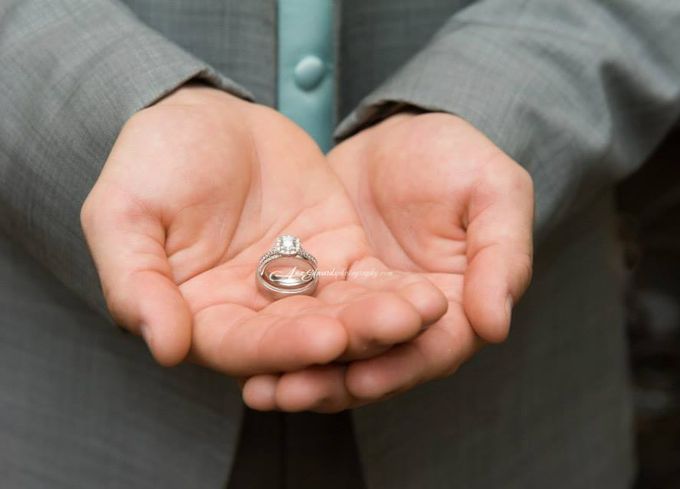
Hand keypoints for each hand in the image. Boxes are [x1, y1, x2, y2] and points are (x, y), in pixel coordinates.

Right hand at [80, 87, 446, 382]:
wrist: (205, 116)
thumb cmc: (153, 162)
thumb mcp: (124, 213)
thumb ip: (137, 281)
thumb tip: (163, 346)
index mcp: (200, 316)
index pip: (243, 347)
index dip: (283, 349)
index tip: (325, 341)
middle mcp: (255, 313)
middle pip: (305, 338)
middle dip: (352, 336)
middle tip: (397, 328)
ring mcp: (299, 287)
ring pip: (345, 314)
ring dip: (384, 318)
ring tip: (424, 312)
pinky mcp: (336, 256)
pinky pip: (368, 280)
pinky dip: (395, 289)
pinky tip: (427, 294)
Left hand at [242, 112, 533, 410]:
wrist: (399, 131)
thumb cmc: (458, 157)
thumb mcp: (495, 192)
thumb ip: (502, 256)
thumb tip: (496, 327)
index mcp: (461, 304)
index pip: (435, 350)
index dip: (399, 368)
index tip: (361, 381)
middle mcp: (412, 320)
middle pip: (378, 365)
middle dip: (334, 383)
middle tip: (290, 394)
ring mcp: (366, 308)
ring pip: (337, 354)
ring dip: (301, 374)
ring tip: (261, 389)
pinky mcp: (327, 290)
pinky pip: (304, 321)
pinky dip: (280, 341)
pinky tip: (248, 359)